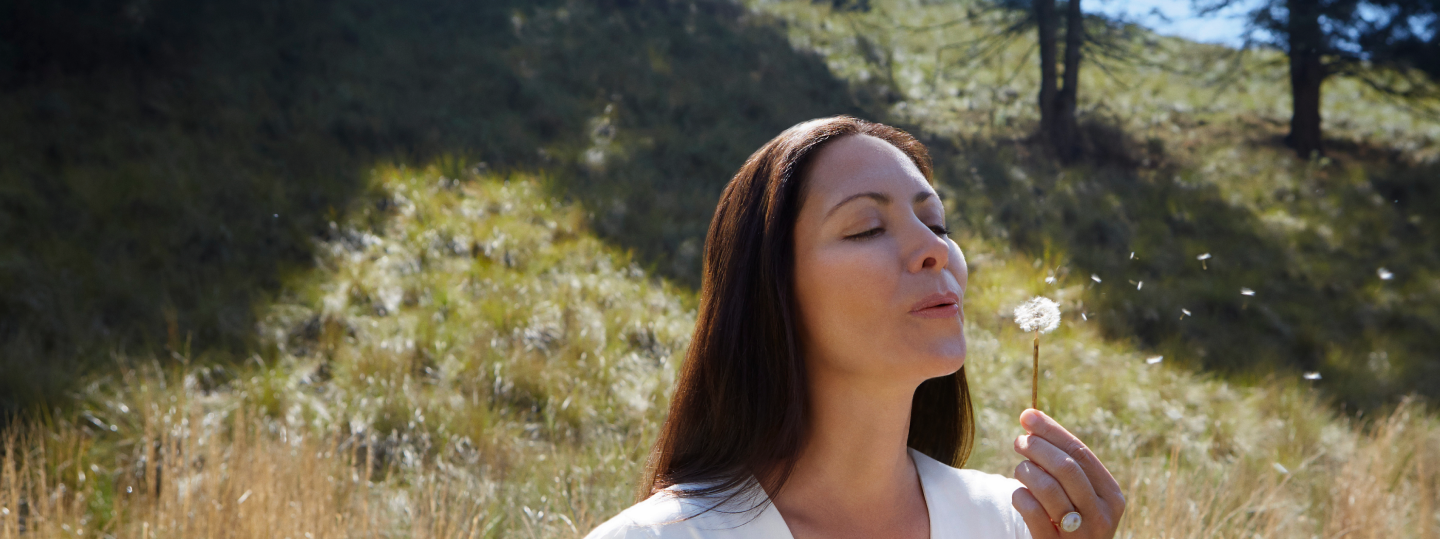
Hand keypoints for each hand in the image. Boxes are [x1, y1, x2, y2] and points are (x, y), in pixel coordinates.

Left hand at [1011, 409, 1124, 537]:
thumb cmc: (1071, 518)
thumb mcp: (1079, 493)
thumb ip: (1062, 459)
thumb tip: (1030, 416)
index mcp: (1111, 496)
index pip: (1081, 453)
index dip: (1052, 432)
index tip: (1027, 416)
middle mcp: (1101, 516)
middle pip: (1066, 468)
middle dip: (1037, 448)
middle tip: (1019, 442)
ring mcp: (1081, 535)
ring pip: (1048, 488)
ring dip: (1026, 471)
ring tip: (1020, 470)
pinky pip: (1033, 512)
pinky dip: (1020, 497)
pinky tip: (1019, 495)